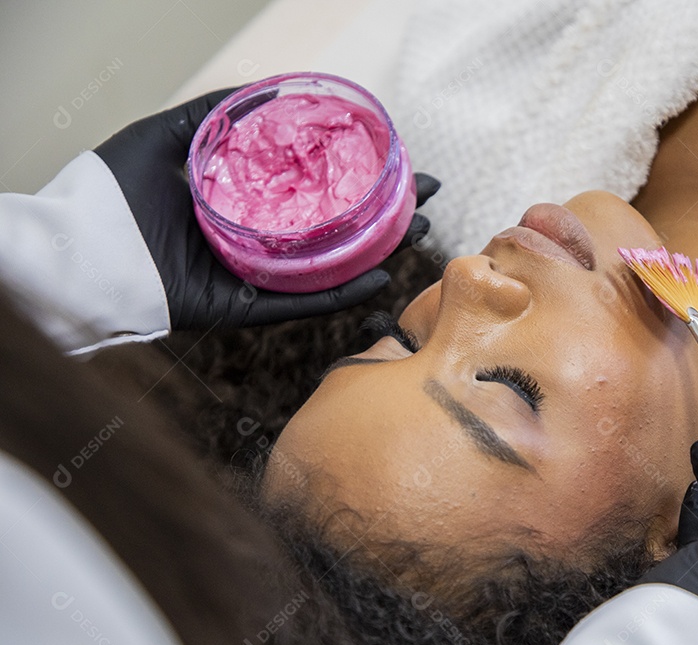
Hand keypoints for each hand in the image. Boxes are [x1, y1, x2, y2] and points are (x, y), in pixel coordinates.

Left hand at [95, 89, 439, 330]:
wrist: (76, 250)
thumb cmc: (113, 190)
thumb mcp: (167, 134)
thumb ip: (216, 113)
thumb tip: (272, 88)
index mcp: (244, 200)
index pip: (314, 187)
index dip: (357, 175)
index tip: (398, 158)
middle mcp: (257, 239)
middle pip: (335, 228)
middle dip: (386, 214)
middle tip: (427, 200)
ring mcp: (254, 275)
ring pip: (330, 266)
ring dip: (380, 251)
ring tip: (419, 231)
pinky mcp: (245, 308)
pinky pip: (303, 303)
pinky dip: (344, 293)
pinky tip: (381, 276)